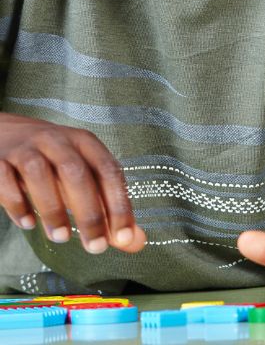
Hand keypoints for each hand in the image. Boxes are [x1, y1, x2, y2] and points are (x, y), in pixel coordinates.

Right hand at [0, 113, 145, 254]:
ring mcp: (27, 149)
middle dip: (89, 213)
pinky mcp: (0, 161)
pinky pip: (6, 181)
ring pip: (41, 175)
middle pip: (77, 174)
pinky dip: (18, 204)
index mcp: (85, 143)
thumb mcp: (83, 175)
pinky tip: (27, 224)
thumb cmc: (54, 160)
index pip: (109, 171)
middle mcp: (58, 141)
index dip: (118, 204)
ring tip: (62, 238)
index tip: (123, 238)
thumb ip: (107, 208)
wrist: (6, 133)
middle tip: (96, 247)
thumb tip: (135, 242)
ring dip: (53, 209)